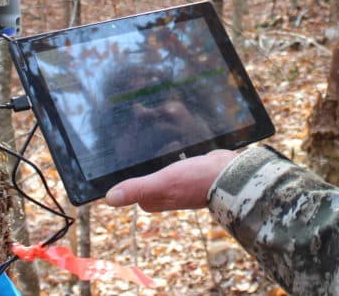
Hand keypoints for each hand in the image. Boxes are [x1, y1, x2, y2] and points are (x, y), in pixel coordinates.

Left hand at [104, 149, 237, 211]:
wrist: (229, 174)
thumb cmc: (196, 180)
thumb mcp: (163, 183)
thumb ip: (138, 189)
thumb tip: (109, 199)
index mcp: (154, 200)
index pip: (129, 188)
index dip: (123, 173)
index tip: (118, 157)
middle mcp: (163, 194)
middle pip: (142, 176)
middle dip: (137, 163)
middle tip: (132, 142)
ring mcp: (176, 184)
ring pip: (156, 168)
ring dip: (154, 156)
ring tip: (150, 139)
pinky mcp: (187, 172)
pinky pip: (170, 161)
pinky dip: (168, 152)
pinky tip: (170, 142)